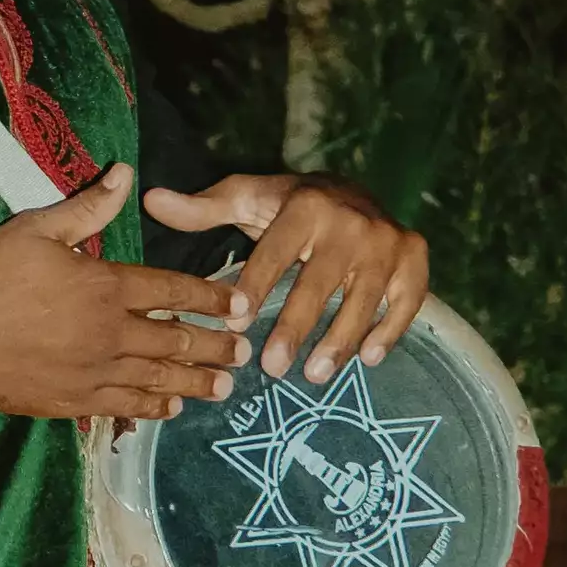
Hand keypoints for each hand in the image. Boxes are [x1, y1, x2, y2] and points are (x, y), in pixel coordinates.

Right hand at [0, 162, 255, 425]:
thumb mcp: (35, 228)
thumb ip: (88, 207)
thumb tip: (126, 174)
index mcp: (105, 285)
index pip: (171, 290)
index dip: (209, 296)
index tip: (239, 305)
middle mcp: (110, 332)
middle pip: (176, 340)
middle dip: (214, 346)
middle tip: (243, 353)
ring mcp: (94, 372)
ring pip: (158, 378)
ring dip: (195, 382)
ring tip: (224, 388)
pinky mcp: (73, 401)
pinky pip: (125, 406)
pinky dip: (153, 407)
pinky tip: (170, 409)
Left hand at [149, 169, 429, 380]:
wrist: (355, 190)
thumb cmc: (289, 206)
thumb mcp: (246, 199)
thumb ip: (202, 209)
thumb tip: (151, 200)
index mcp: (306, 205)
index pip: (275, 252)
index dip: (256, 287)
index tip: (236, 324)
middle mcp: (352, 220)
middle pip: (319, 282)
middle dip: (295, 327)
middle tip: (271, 367)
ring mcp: (387, 241)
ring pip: (363, 298)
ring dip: (340, 340)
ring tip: (315, 376)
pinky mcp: (415, 258)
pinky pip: (406, 300)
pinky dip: (390, 331)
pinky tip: (368, 360)